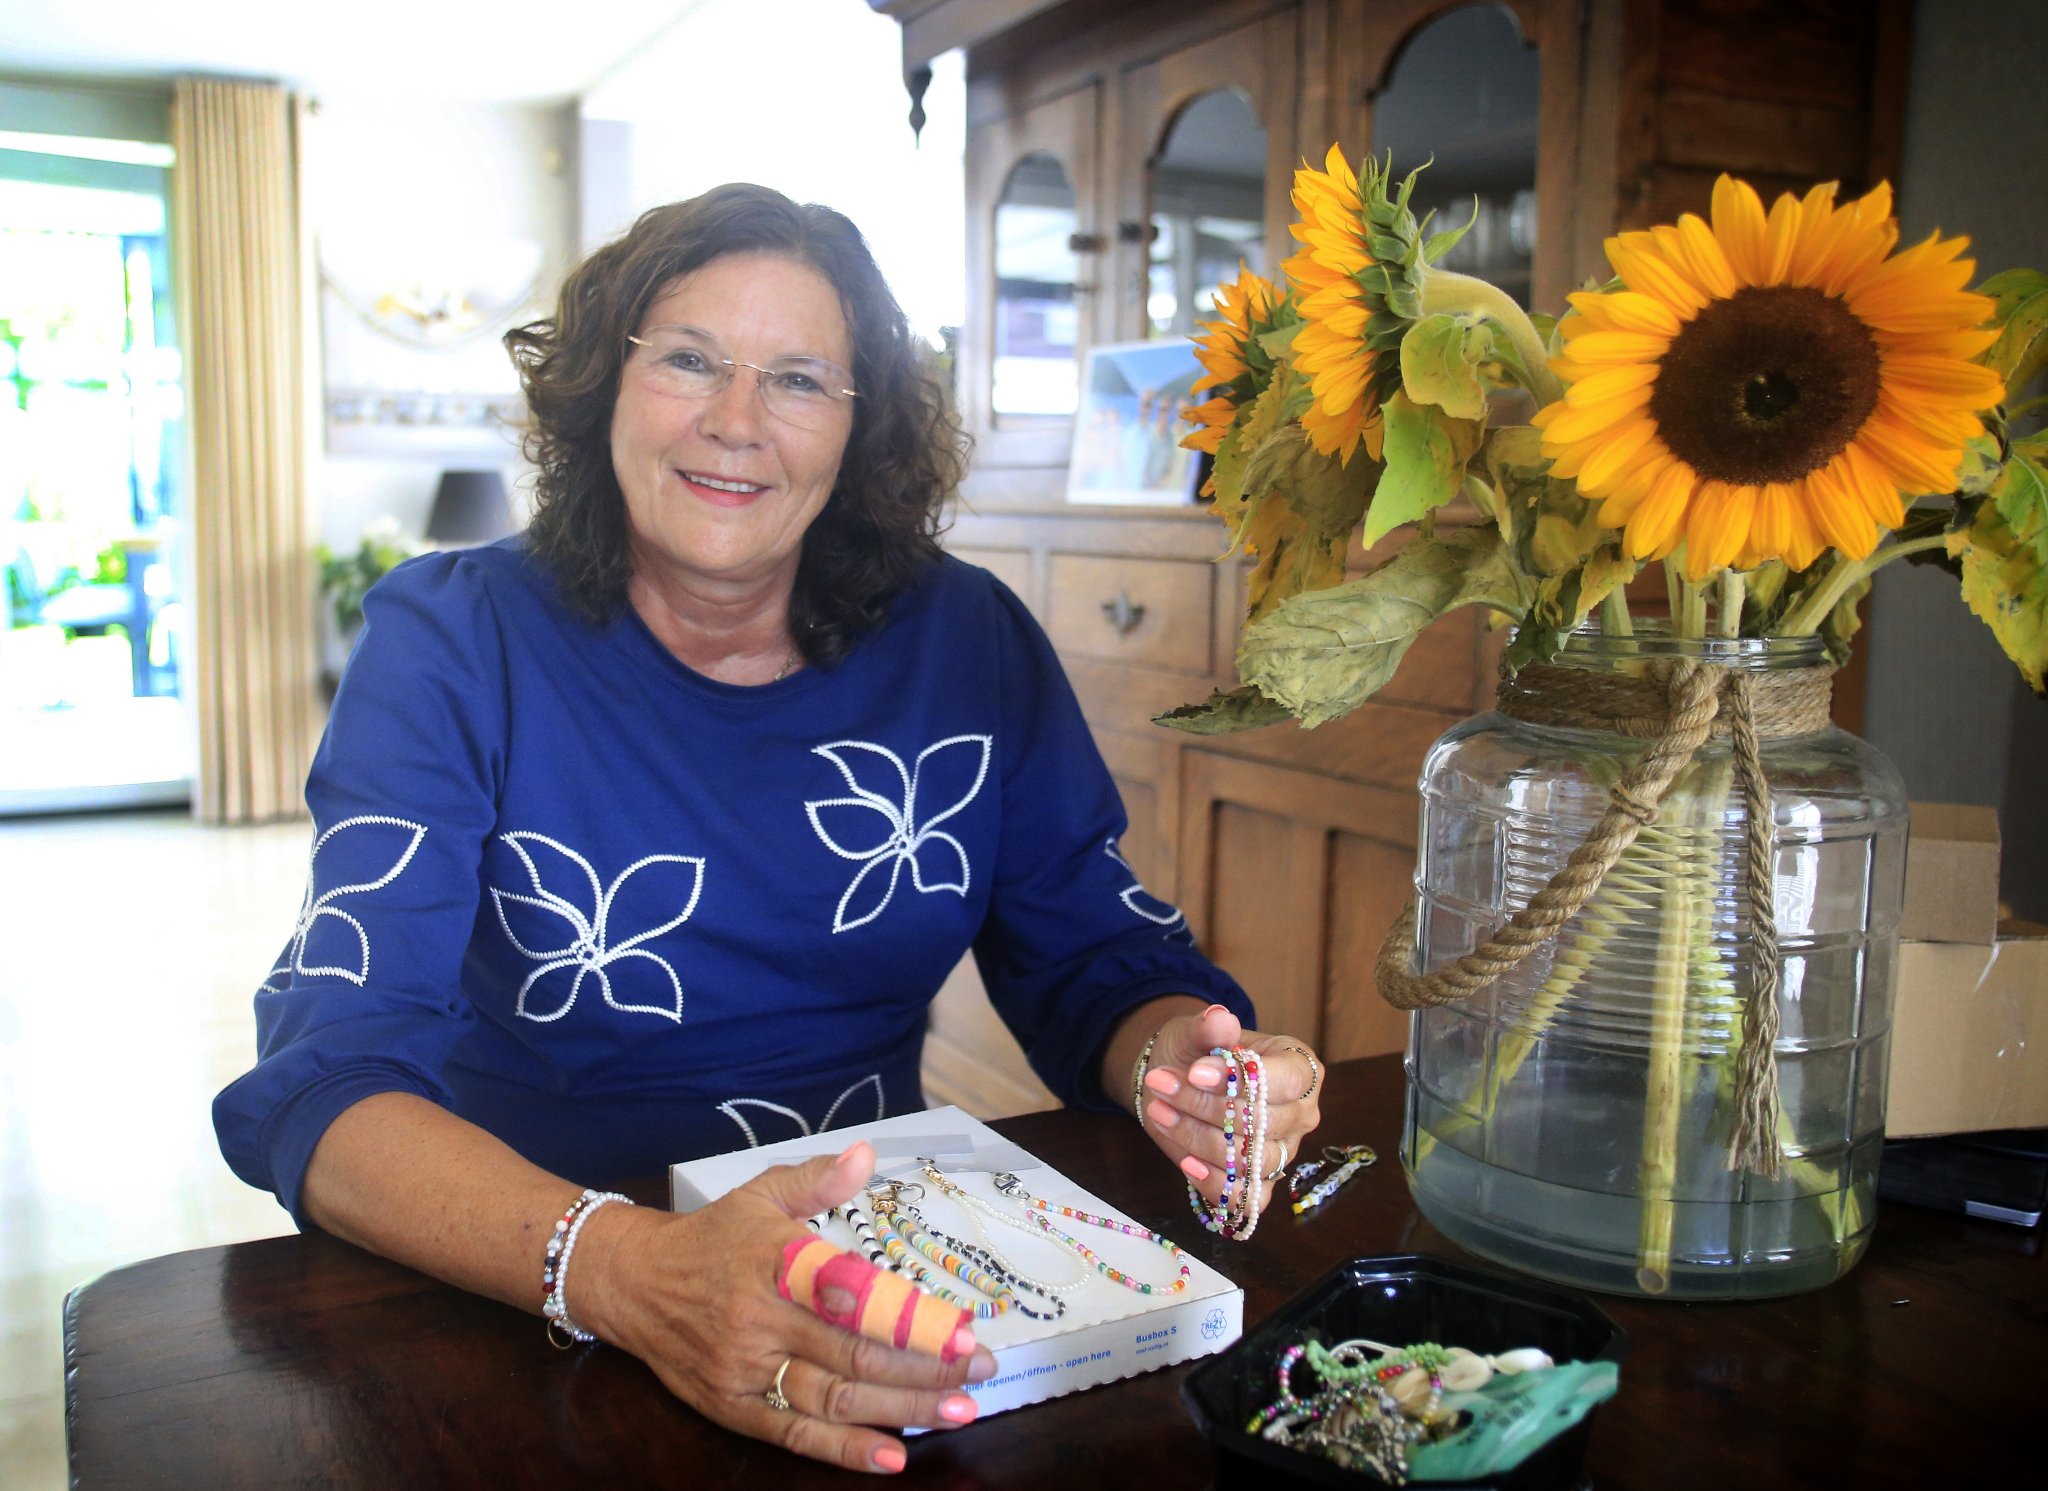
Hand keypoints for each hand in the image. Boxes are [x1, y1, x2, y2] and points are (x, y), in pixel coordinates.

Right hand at [573, 1140, 995, 1473]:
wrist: (633, 1283)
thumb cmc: (711, 1238)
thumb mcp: (760, 1195)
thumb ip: (817, 1180)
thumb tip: (865, 1155)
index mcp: (775, 1263)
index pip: (852, 1295)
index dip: (909, 1317)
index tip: (961, 1328)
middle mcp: (761, 1320)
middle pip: (854, 1353)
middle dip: (924, 1368)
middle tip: (977, 1373)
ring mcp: (746, 1370)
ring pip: (833, 1397)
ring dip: (900, 1410)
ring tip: (956, 1412)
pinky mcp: (733, 1407)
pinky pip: (795, 1436)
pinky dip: (844, 1450)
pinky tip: (891, 1458)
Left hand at [1138, 1004, 1322, 1215]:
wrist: (1176, 1081)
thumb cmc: (1196, 1053)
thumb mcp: (1196, 1031)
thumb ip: (1209, 1027)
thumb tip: (1220, 1019)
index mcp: (1299, 1068)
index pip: (1286, 1080)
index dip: (1241, 1080)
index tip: (1195, 1072)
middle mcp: (1300, 1113)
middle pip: (1263, 1123)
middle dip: (1205, 1105)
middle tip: (1160, 1085)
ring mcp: (1283, 1152)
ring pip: (1249, 1160)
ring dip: (1198, 1139)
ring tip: (1160, 1111)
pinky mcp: (1260, 1184)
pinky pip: (1245, 1199)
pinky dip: (1214, 1184)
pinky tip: (1186, 1163)